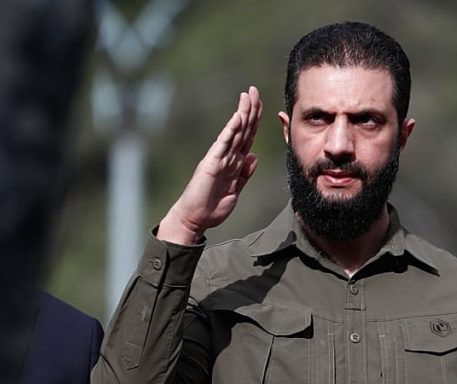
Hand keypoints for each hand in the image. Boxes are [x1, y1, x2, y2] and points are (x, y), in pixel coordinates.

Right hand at [158, 86, 262, 244]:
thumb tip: (254, 157)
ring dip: (242, 114)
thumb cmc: (212, 206)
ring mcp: (219, 158)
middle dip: (250, 110)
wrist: (195, 219)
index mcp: (234, 162)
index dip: (255, 121)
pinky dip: (230, 130)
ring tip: (247, 96)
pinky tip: (237, 118)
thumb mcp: (236, 189)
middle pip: (242, 129)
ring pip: (234, 132)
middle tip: (254, 91)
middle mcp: (227, 156)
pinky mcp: (211, 163)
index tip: (261, 104)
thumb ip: (245, 174)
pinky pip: (223, 144)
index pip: (247, 137)